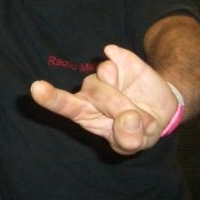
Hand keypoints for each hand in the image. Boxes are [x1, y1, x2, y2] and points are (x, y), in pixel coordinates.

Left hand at [30, 45, 178, 154]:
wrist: (162, 111)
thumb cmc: (138, 129)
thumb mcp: (134, 144)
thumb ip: (128, 140)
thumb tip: (129, 118)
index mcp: (84, 112)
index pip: (64, 105)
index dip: (51, 98)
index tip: (37, 89)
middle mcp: (90, 90)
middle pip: (95, 91)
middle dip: (120, 108)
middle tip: (140, 123)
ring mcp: (105, 73)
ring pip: (107, 73)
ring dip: (129, 97)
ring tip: (143, 112)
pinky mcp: (122, 59)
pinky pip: (117, 55)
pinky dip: (123, 60)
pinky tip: (128, 69)